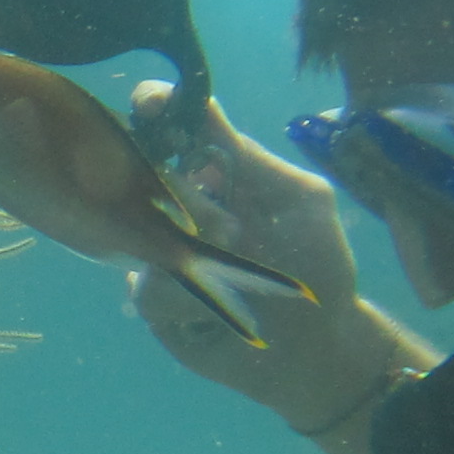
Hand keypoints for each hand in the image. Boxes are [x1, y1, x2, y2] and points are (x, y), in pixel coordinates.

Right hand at [123, 86, 385, 424]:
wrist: (310, 348)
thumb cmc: (313, 266)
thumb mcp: (299, 201)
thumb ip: (250, 159)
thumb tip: (193, 127)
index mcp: (214, 164)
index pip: (171, 117)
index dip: (154, 105)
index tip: (148, 106)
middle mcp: (176, 197)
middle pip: (140, 169)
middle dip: (186, 202)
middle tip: (232, 234)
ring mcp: (155, 245)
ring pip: (141, 235)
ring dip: (196, 260)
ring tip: (238, 284)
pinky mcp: (147, 292)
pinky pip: (149, 287)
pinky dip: (191, 303)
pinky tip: (218, 314)